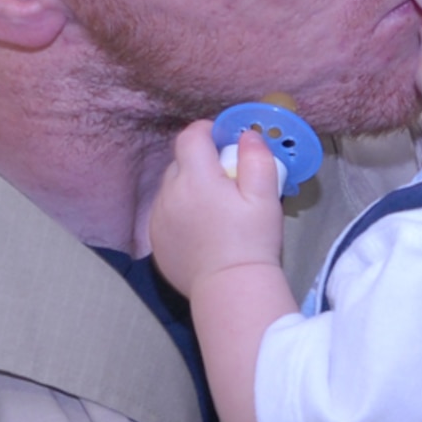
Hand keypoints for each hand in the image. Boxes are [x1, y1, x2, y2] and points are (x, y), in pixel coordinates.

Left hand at [149, 121, 286, 296]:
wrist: (230, 290)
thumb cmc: (252, 242)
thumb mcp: (265, 198)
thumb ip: (257, 159)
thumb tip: (246, 135)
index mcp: (196, 178)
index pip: (191, 136)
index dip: (207, 132)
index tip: (223, 142)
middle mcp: (170, 193)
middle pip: (180, 161)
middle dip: (201, 163)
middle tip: (227, 182)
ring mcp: (159, 217)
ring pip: (171, 187)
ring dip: (189, 188)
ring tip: (214, 209)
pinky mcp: (155, 238)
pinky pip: (165, 212)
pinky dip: (180, 211)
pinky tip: (200, 229)